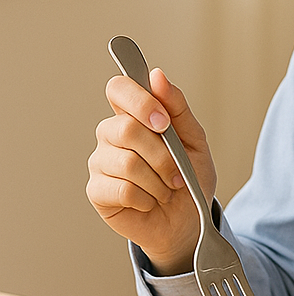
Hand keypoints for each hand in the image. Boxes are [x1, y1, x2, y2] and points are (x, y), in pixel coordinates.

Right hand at [86, 68, 215, 275]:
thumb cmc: (189, 176)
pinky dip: (147, 198)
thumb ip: (177, 107)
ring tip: (168, 188)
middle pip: (125, 128)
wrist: (188, 219)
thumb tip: (157, 76)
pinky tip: (150, 201)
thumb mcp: (194, 139)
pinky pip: (122, 189)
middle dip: (162, 154)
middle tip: (178, 172)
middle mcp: (111, 134)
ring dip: (159, 179)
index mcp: (134, 115)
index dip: (139, 101)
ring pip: (127, 162)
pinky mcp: (96, 191)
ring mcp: (101, 162)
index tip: (163, 122)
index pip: (118, 88)